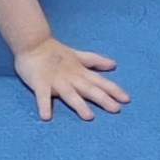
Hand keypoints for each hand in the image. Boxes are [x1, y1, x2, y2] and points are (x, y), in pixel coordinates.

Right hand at [13, 35, 128, 121]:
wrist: (33, 43)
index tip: (127, 99)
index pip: (100, 82)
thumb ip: (95, 61)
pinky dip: (44, 105)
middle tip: (116, 109)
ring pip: (70, 94)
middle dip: (103, 99)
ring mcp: (56, 81)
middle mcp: (71, 77)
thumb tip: (114, 65)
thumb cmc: (56, 52)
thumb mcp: (78, 55)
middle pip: (89, 89)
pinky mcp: (40, 83)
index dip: (114, 90)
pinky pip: (42, 96)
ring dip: (79, 105)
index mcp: (80, 72)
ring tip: (89, 117)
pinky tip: (46, 117)